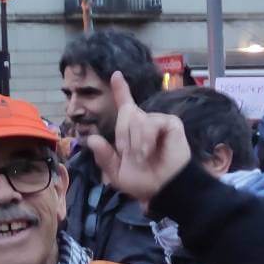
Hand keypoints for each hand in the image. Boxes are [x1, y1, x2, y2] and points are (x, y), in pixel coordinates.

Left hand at [86, 72, 190, 202]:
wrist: (162, 190)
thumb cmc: (142, 181)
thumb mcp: (115, 172)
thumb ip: (103, 156)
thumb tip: (92, 139)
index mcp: (130, 130)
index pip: (125, 106)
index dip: (121, 90)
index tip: (116, 74)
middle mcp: (144, 121)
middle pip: (125, 115)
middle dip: (123, 138)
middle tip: (132, 156)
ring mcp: (158, 121)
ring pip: (136, 120)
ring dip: (135, 142)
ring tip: (142, 157)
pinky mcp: (170, 123)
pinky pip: (150, 122)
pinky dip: (145, 139)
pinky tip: (149, 151)